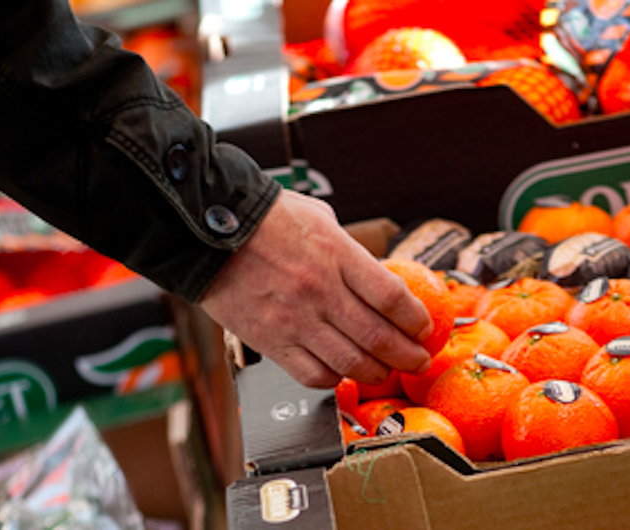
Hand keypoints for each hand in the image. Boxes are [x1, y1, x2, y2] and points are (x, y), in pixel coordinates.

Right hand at [200, 189, 432, 387]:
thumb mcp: (319, 217)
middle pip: (380, 336)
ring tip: (388, 371)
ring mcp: (294, 320)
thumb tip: (374, 271)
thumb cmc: (263, 219)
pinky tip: (343, 373)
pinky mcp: (271, 342)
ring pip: (351, 362)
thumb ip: (349, 248)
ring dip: (378, 372)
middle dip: (408, 355)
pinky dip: (335, 379)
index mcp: (336, 255)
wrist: (205, 233)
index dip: (417, 320)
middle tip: (418, 360)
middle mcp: (320, 291)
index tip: (424, 328)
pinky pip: (313, 374)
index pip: (392, 298)